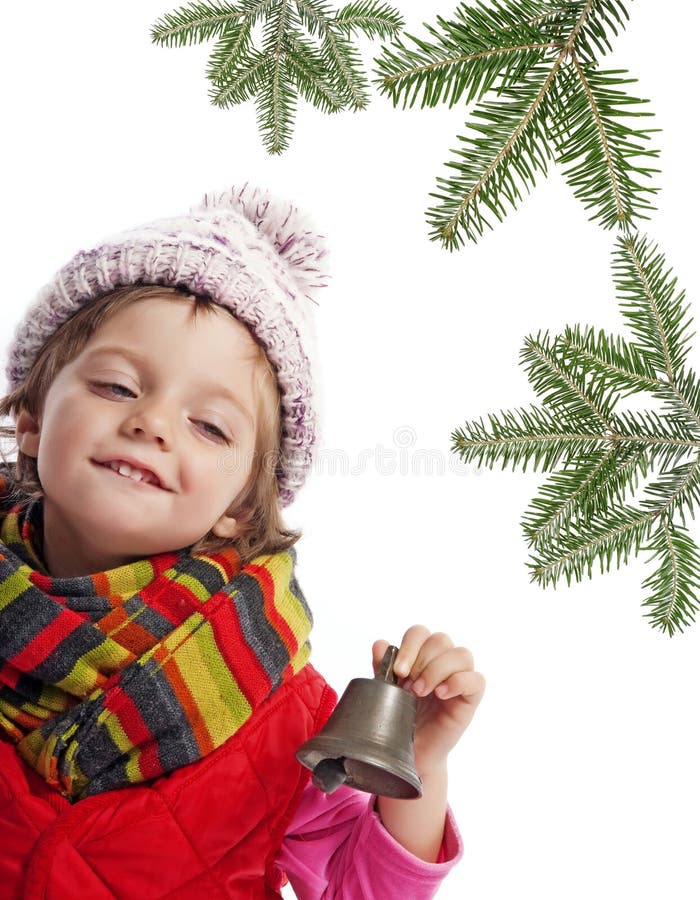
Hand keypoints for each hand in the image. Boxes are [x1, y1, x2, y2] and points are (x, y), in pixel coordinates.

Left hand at [373, 625, 484, 776]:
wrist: (411, 752)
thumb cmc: (400, 719)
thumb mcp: (387, 691)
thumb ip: (384, 668)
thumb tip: (380, 644)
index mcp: (422, 655)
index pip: (420, 633)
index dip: (409, 646)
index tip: (398, 671)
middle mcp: (443, 662)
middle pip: (441, 640)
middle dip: (421, 661)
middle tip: (407, 686)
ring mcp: (459, 678)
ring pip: (461, 654)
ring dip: (437, 670)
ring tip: (420, 692)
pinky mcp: (471, 698)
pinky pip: (476, 680)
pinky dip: (458, 682)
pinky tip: (441, 695)